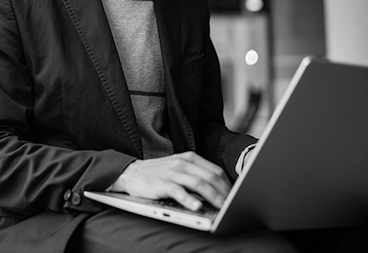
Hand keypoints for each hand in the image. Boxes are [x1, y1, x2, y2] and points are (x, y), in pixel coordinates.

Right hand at [107, 151, 229, 210]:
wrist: (132, 173)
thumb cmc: (158, 173)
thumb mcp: (179, 168)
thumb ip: (196, 175)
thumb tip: (218, 190)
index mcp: (190, 158)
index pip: (215, 171)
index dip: (228, 185)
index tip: (235, 197)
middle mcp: (183, 163)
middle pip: (210, 177)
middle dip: (224, 193)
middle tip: (232, 205)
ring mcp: (172, 172)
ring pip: (199, 184)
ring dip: (213, 197)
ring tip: (222, 208)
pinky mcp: (162, 183)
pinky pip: (179, 191)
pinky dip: (189, 200)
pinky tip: (197, 207)